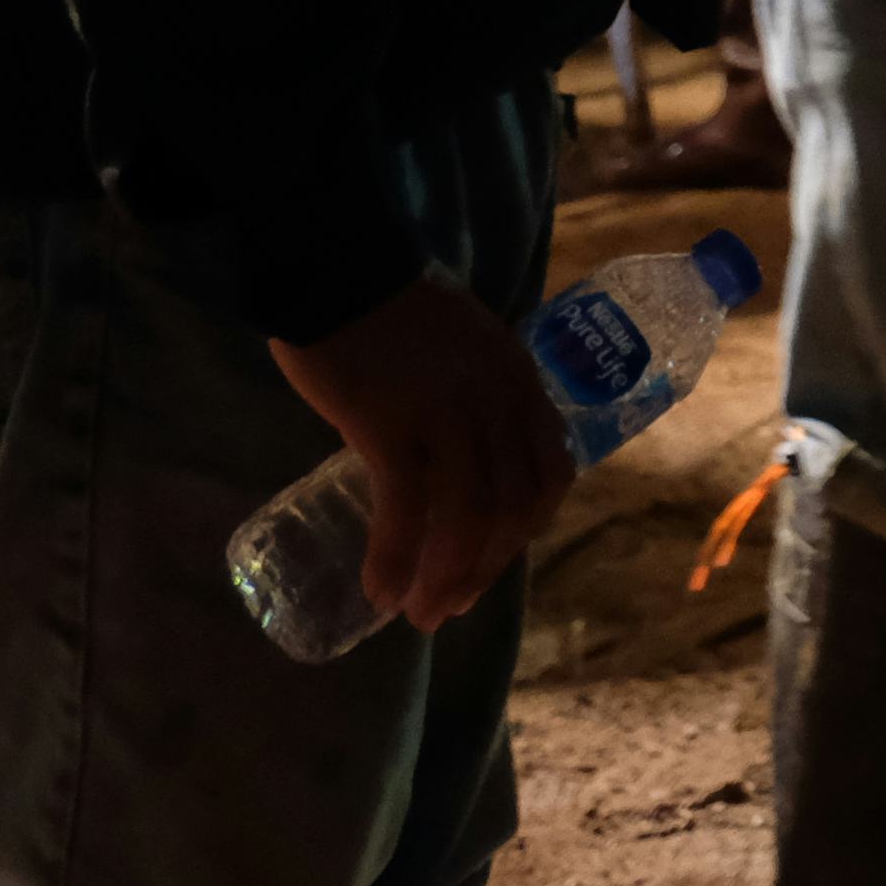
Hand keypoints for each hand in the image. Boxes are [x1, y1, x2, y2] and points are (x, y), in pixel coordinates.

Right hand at [270, 275, 571, 632]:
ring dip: (446, 577)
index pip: (549, 472)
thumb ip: (476, 394)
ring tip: (417, 612)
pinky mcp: (392, 425)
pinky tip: (381, 588)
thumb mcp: (466, 348)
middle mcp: (496, 401)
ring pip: (467, 517)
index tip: (493, 562)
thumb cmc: (391, 313)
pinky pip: (405, 508)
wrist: (337, 274)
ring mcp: (448, 414)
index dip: (527, 530)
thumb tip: (463, 459)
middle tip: (448, 607)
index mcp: (518, 382)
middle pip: (512, 506)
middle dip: (486, 568)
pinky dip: (396, 557)